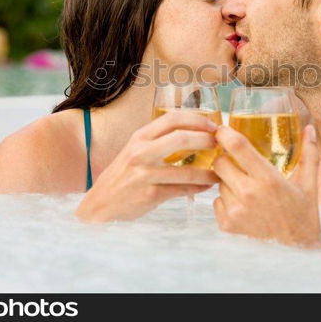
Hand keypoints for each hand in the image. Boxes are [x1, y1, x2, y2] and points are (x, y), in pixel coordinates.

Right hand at [76, 111, 219, 221]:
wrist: (100, 203)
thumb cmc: (123, 175)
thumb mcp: (136, 150)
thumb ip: (160, 141)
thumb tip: (196, 134)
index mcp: (140, 137)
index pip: (172, 118)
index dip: (197, 120)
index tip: (213, 125)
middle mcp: (141, 152)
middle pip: (181, 138)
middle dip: (206, 140)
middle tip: (220, 145)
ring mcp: (144, 174)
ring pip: (185, 171)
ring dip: (208, 171)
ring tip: (220, 171)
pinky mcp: (149, 195)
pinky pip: (181, 190)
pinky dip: (198, 188)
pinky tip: (207, 186)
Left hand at [212, 124, 320, 247]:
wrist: (296, 252)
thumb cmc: (303, 216)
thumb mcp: (309, 184)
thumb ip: (309, 154)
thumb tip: (309, 129)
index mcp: (268, 180)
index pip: (237, 147)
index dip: (225, 134)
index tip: (223, 130)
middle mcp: (248, 194)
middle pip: (220, 162)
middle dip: (226, 159)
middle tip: (238, 163)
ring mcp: (235, 211)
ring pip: (218, 183)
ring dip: (228, 181)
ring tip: (247, 190)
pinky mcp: (226, 225)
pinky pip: (216, 201)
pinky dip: (225, 200)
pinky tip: (243, 206)